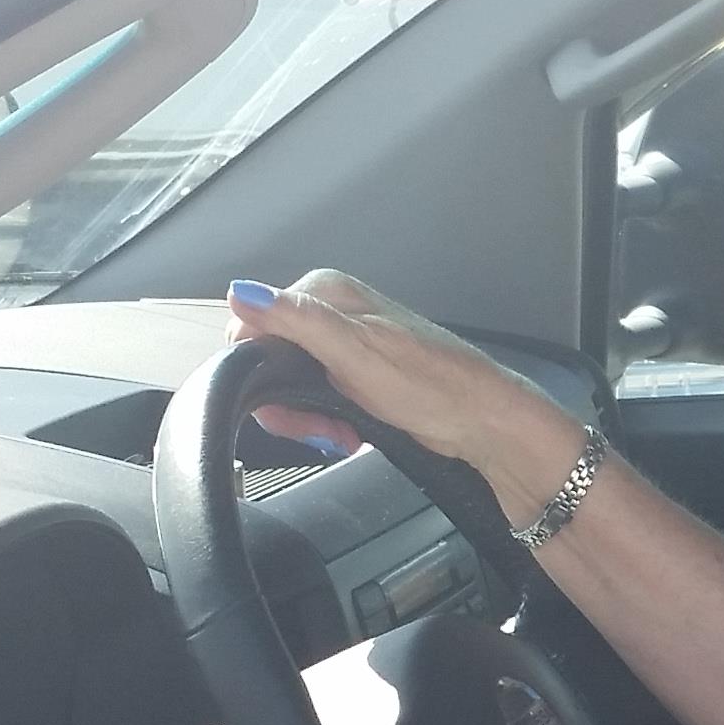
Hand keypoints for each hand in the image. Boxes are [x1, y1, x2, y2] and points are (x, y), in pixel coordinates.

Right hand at [227, 271, 574, 525]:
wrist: (482, 422)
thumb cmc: (431, 385)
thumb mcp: (354, 351)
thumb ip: (296, 321)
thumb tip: (241, 294)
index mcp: (327, 292)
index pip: (254, 323)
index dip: (258, 368)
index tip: (281, 400)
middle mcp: (334, 312)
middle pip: (270, 357)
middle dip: (286, 401)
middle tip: (318, 426)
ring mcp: (345, 345)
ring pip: (291, 384)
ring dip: (307, 417)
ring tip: (338, 431)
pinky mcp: (356, 375)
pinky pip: (316, 400)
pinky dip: (326, 421)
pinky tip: (347, 432)